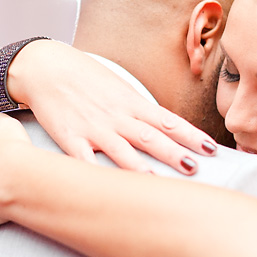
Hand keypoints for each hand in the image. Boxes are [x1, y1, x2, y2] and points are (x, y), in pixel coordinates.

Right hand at [11, 41, 217, 174]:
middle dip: (174, 152)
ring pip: (122, 151)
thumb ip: (139, 110)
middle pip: (151, 137)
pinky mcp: (69, 138)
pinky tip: (106, 189)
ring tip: (160, 182)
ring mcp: (93, 128)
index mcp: (132, 103)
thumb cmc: (84, 77)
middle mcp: (116, 116)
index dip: (190, 135)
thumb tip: (163, 128)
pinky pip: (84, 161)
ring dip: (142, 168)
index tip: (211, 148)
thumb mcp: (118, 88)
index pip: (168, 120)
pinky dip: (96, 176)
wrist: (45, 67)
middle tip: (196, 167)